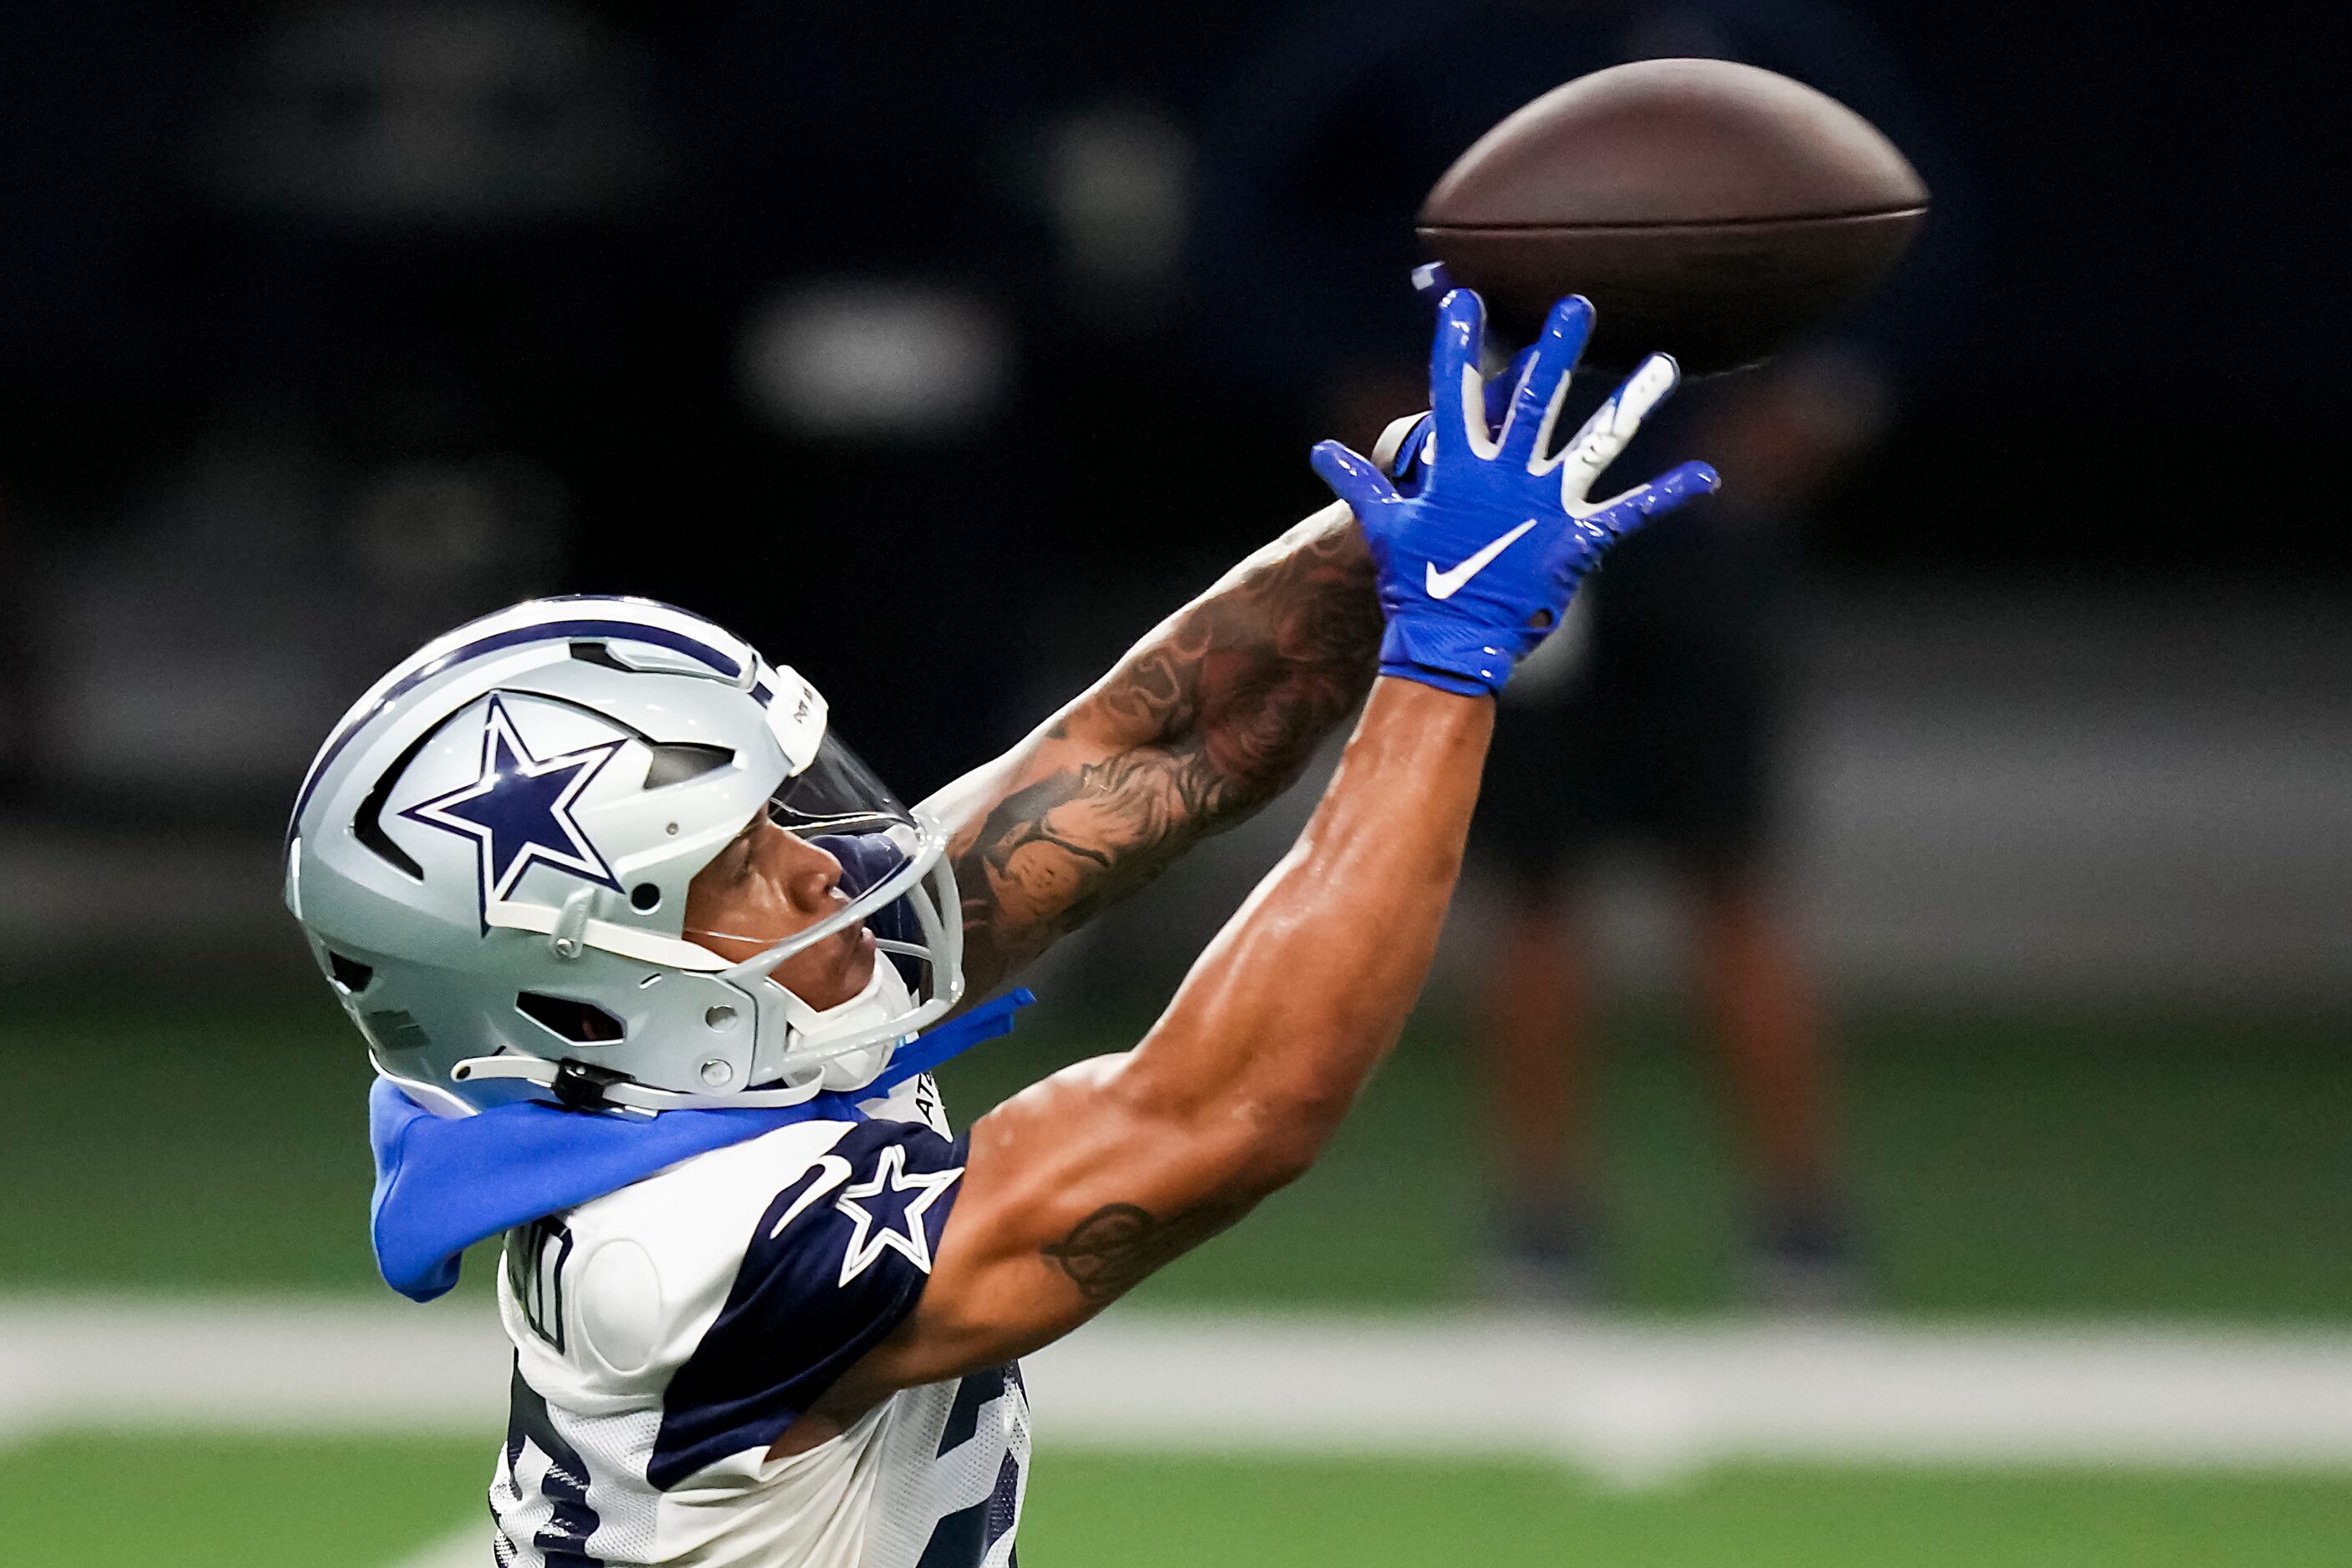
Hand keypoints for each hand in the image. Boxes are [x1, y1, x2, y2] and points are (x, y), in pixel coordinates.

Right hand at [1312, 289, 1717, 695]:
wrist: (1445, 643)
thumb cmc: (1413, 584)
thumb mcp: (1384, 527)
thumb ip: (1361, 484)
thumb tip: (1323, 451)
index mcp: (1456, 468)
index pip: (1454, 392)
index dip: (1459, 345)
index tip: (1467, 299)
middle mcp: (1505, 477)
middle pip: (1534, 402)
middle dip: (1556, 352)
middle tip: (1579, 305)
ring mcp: (1543, 506)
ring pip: (1595, 443)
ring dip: (1631, 403)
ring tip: (1665, 363)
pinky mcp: (1575, 541)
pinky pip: (1631, 512)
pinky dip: (1670, 493)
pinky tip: (1708, 474)